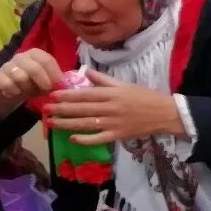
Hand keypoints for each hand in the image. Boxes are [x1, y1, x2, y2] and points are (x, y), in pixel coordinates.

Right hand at [0, 49, 65, 119]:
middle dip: (43, 82)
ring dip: (28, 88)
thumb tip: (67, 85)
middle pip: (35, 68)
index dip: (54, 74)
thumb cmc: (33, 84)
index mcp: (35, 54)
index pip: (46, 60)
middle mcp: (21, 57)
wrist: (9, 92)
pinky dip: (14, 91)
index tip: (58, 86)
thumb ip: (56, 81)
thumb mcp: (47, 82)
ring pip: (20, 77)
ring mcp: (7, 65)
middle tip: (45, 91)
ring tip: (28, 92)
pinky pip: (7, 84)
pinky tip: (15, 93)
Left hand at [43, 71, 186, 146]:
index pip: (85, 94)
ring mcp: (113, 123)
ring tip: (51, 123)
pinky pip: (99, 138)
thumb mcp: (126, 84)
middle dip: (61, 110)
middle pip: (81, 109)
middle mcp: (110, 108)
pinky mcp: (118, 135)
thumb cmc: (146, 97)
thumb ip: (104, 80)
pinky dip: (86, 139)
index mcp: (112, 94)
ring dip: (67, 124)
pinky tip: (73, 138)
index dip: (67, 95)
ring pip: (86, 124)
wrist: (165, 113)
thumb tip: (85, 71)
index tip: (52, 95)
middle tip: (44, 110)